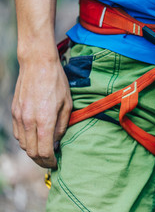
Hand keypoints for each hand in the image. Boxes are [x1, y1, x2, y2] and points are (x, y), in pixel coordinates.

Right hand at [12, 45, 71, 167]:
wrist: (38, 64)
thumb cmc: (57, 83)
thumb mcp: (67, 105)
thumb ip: (61, 126)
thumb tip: (57, 142)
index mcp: (44, 121)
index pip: (44, 151)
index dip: (50, 161)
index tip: (56, 163)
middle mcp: (28, 121)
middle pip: (32, 152)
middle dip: (42, 160)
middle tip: (51, 160)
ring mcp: (19, 116)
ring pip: (23, 144)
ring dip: (33, 151)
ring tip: (44, 150)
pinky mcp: (14, 111)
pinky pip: (18, 133)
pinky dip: (26, 140)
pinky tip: (35, 137)